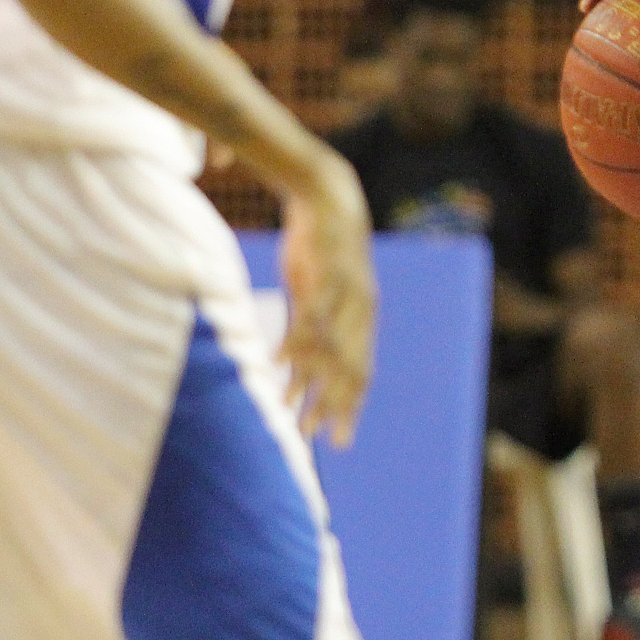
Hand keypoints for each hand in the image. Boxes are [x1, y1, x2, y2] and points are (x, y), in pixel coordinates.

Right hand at [276, 158, 375, 446]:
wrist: (328, 198)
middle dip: (331, 407)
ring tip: (289, 411)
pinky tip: (279, 366)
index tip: (337, 440)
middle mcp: (359, 312)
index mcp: (361, 319)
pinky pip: (309, 317)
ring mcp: (344, 296)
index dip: (348, 406)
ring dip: (308, 384)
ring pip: (328, 350)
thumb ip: (309, 332)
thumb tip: (292, 368)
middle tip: (317, 440)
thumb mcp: (314, 295)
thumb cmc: (321, 253)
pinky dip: (295, 344)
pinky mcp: (324, 276)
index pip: (358, 373)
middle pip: (346, 370)